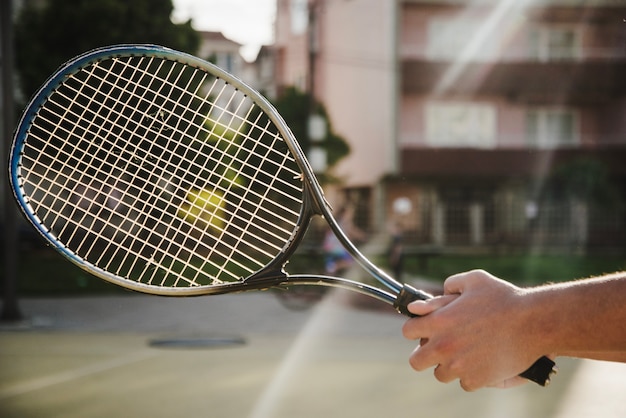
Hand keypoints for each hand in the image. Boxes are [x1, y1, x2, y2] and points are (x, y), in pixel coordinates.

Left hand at [402, 270, 543, 390]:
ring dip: (449, 366)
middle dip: (425, 354)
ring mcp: (459, 366)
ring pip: (440, 374)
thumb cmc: (504, 298)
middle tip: (440, 347)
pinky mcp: (477, 380)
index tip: (425, 330)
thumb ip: (447, 287)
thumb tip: (424, 302)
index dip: (415, 329)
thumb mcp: (474, 281)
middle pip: (416, 361)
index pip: (407, 331)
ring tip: (463, 354)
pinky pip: (464, 383)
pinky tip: (480, 362)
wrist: (535, 322)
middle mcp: (444, 346)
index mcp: (438, 321)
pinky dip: (471, 375)